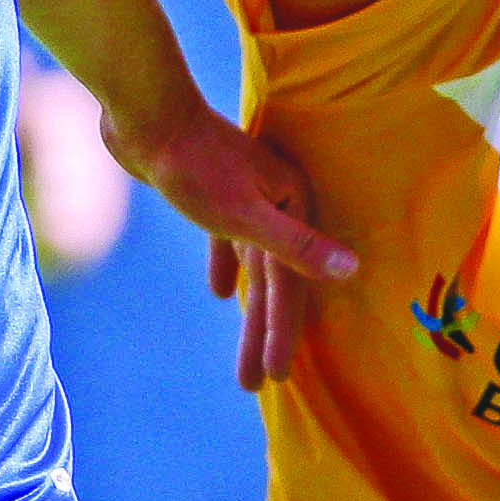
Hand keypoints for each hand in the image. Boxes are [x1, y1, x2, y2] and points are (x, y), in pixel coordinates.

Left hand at [108, 102, 356, 391]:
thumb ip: (297, 245)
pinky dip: (224, 267)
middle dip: (262, 334)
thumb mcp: (246, 215)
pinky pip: (228, 242)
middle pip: (272, 282)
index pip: (290, 285)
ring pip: (252, 267)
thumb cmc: (195, 165)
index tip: (275, 377)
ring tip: (243, 356)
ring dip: (247, 311)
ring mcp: (247, 196)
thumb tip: (352, 271)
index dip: (282, 333)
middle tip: (254, 384)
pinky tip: (217, 293)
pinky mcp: (216, 192)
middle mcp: (278, 201)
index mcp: (294, 204)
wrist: (147, 115)